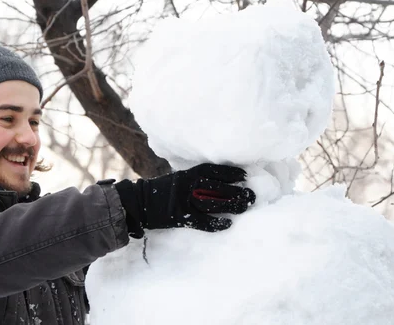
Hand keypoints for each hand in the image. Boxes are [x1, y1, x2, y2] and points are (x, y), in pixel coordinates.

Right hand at [115, 163, 255, 237]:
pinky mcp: (182, 217)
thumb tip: (221, 181)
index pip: (216, 170)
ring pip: (215, 203)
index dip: (233, 173)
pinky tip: (228, 223)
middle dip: (238, 192)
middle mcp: (190, 185)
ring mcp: (186, 201)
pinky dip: (217, 223)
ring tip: (245, 207)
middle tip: (252, 196)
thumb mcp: (180, 178)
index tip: (245, 176)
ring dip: (232, 206)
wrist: (141, 202)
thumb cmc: (163, 190)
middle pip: (220, 187)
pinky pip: (203, 222)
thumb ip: (197, 178)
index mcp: (190, 173)